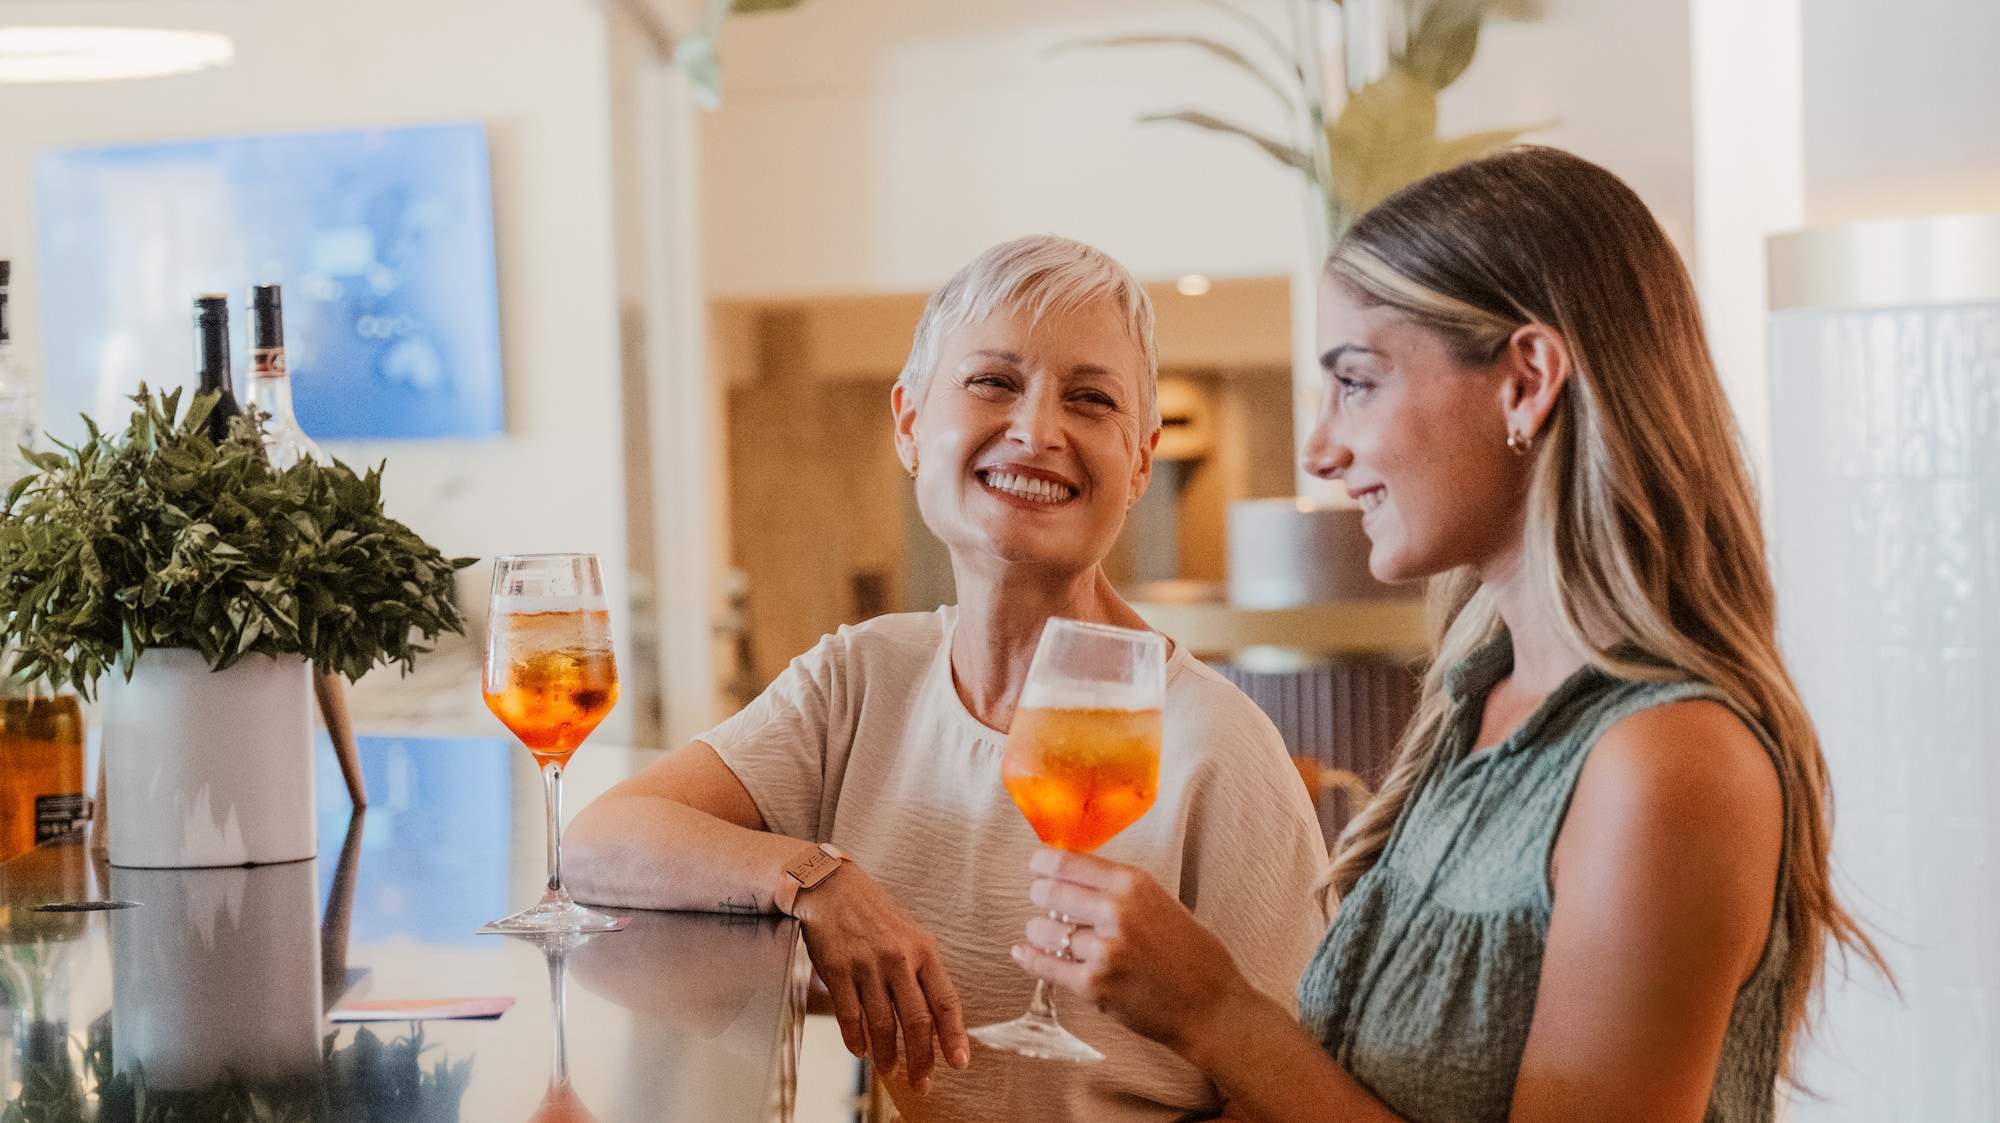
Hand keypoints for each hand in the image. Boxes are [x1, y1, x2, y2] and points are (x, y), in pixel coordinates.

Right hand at [793, 864, 970, 1091]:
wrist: (832, 888)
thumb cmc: (874, 913)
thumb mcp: (910, 935)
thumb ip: (923, 972)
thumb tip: (937, 1016)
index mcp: (923, 950)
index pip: (945, 1000)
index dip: (954, 1035)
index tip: (959, 1061)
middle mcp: (898, 959)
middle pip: (916, 1020)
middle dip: (921, 1058)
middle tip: (923, 1081)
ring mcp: (867, 965)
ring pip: (882, 1024)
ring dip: (887, 1054)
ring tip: (889, 1069)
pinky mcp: (838, 970)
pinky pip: (850, 1015)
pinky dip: (856, 1039)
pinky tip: (860, 1050)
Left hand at [1013, 847, 1253, 1055]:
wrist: (1211, 1006)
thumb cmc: (1192, 955)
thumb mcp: (1160, 902)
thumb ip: (1118, 889)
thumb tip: (1072, 875)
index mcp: (1133, 884)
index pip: (1065, 862)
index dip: (1042, 864)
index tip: (1037, 867)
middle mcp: (1116, 912)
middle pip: (1048, 893)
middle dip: (1041, 896)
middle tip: (1043, 900)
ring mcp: (1103, 950)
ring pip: (1043, 931)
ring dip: (1040, 932)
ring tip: (1047, 933)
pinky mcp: (1094, 986)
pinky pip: (1046, 966)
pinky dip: (1031, 959)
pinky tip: (1023, 953)